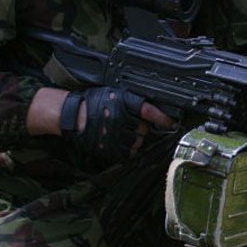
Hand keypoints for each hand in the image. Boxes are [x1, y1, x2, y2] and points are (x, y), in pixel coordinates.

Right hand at [53, 86, 172, 165]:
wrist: (72, 115)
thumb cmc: (93, 102)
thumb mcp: (114, 94)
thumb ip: (132, 102)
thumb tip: (153, 112)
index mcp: (122, 102)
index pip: (149, 111)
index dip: (163, 119)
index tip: (174, 124)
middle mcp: (119, 118)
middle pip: (143, 129)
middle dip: (142, 129)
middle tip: (132, 126)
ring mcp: (113, 134)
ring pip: (136, 142)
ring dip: (135, 140)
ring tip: (124, 134)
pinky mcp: (107, 147)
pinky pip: (126, 153)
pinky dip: (127, 150)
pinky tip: (121, 143)